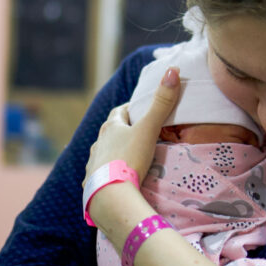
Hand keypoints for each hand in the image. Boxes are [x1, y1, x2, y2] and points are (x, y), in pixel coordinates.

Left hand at [85, 67, 181, 183]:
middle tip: (140, 134)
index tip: (143, 111)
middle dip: (124, 131)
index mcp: (110, 127)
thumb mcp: (149, 130)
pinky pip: (100, 173)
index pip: (121, 112)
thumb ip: (162, 103)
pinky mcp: (92, 181)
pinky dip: (109, 172)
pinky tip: (116, 178)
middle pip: (112, 132)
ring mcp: (93, 162)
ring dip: (115, 151)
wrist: (110, 195)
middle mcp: (98, 142)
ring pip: (105, 152)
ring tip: (130, 157)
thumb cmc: (129, 158)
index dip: (132, 110)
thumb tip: (173, 70)